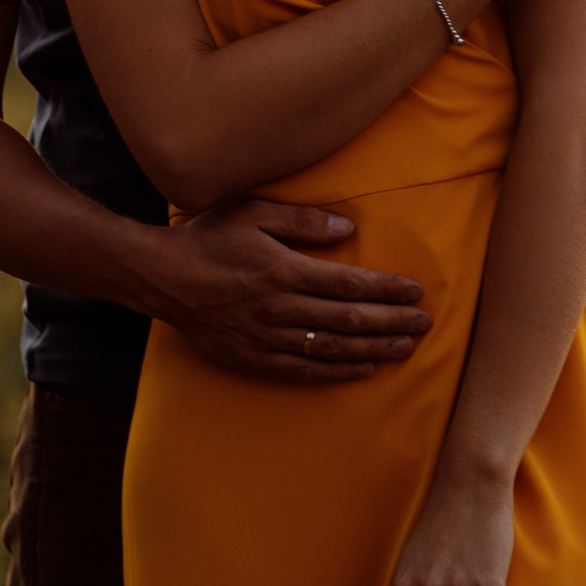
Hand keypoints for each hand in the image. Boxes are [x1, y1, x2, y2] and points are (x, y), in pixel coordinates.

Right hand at [128, 198, 429, 382]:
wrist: (160, 277)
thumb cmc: (208, 239)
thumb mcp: (253, 213)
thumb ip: (303, 221)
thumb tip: (348, 229)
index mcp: (284, 271)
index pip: (350, 284)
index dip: (387, 289)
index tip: (415, 292)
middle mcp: (280, 308)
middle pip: (349, 319)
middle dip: (392, 322)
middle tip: (425, 324)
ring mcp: (267, 337)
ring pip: (332, 348)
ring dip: (373, 349)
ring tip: (406, 349)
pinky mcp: (253, 358)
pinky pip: (303, 370)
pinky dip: (336, 372)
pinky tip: (363, 370)